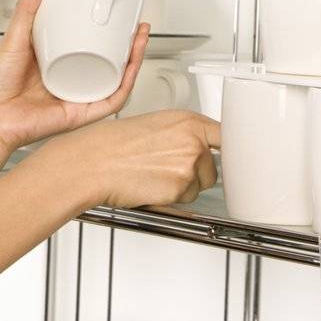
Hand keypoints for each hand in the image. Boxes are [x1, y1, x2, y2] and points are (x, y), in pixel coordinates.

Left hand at [0, 0, 151, 152]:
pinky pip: (110, 101)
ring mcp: (77, 98)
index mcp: (56, 65)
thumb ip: (26, 11)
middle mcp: (69, 82)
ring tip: (140, 38)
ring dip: (134, 61)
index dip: (109, 33)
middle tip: (137, 25)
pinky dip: (125, 85)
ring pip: (116, 81)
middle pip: (110, 64)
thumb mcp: (13, 39)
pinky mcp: (80, 114)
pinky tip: (131, 68)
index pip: (90, 47)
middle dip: (130, 45)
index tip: (118, 14)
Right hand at [39, 109, 220, 210]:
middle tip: (167, 168)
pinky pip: (185, 200)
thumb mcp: (154, 124)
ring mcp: (189, 164)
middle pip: (213, 166)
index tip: (227, 156)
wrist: (93, 162)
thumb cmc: (112, 144)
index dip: (225, 149)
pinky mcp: (180, 188)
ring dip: (182, 187)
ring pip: (200, 186)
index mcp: (188, 120)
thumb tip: (199, 146)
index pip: (225, 136)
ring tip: (154, 176)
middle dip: (196, 173)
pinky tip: (150, 186)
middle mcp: (193, 140)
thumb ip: (183, 133)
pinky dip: (170, 199)